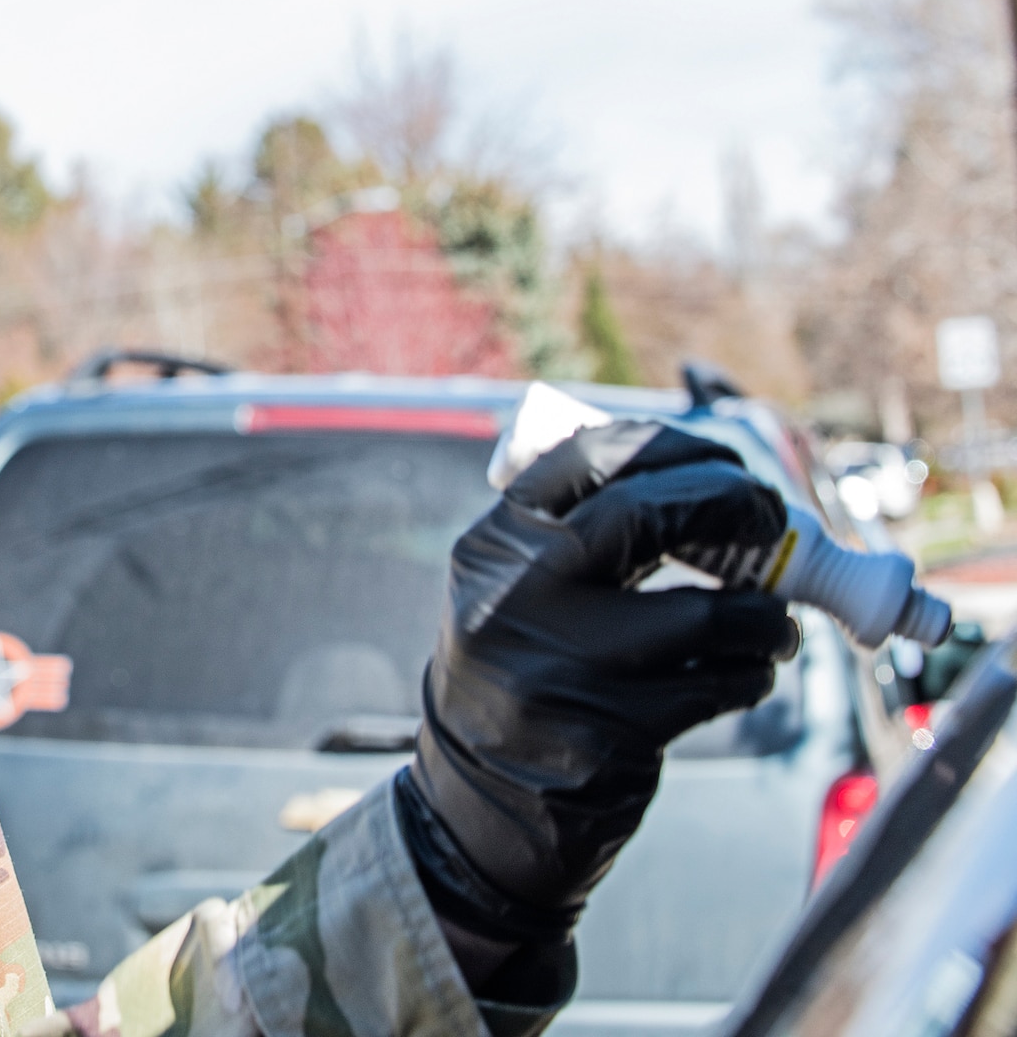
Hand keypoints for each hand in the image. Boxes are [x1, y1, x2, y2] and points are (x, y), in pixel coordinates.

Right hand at [396, 421, 798, 968]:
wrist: (481, 805)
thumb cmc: (525, 677)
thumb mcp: (515, 592)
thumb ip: (580, 534)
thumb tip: (707, 478)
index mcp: (495, 547)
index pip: (588, 457)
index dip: (674, 449)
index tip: (724, 465)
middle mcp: (518, 596)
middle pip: (648, 513)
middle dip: (735, 506)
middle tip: (773, 520)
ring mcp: (565, 666)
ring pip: (711, 610)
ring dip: (766, 614)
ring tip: (770, 622)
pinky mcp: (614, 732)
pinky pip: (722, 680)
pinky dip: (753, 670)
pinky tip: (742, 672)